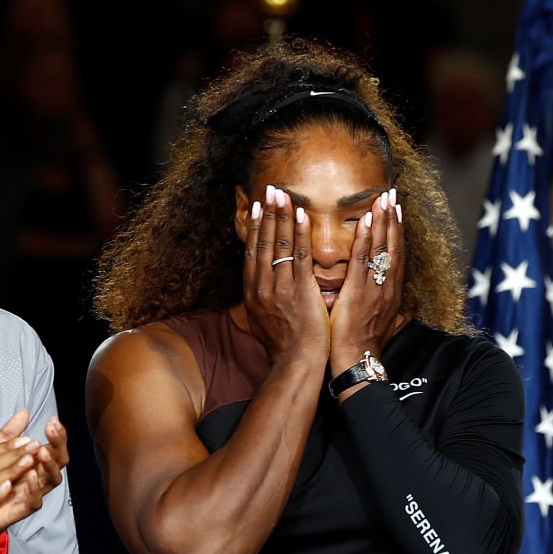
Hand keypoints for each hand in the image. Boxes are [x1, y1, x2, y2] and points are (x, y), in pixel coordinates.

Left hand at [0, 416, 70, 549]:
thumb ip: (9, 435)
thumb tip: (23, 412)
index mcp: (30, 466)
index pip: (52, 449)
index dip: (56, 436)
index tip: (53, 421)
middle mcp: (32, 481)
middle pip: (57, 463)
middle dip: (57, 447)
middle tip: (51, 432)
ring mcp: (25, 497)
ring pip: (49, 483)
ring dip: (48, 466)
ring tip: (41, 452)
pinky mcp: (14, 513)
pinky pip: (31, 504)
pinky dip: (33, 490)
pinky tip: (29, 476)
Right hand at [241, 184, 329, 364]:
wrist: (295, 362)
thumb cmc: (284, 345)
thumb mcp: (262, 321)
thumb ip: (261, 300)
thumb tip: (258, 288)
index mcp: (252, 293)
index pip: (251, 253)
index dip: (254, 228)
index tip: (256, 208)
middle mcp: (261, 287)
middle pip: (262, 243)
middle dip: (266, 215)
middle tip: (269, 191)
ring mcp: (279, 287)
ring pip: (279, 245)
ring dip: (280, 217)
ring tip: (282, 194)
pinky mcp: (299, 290)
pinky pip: (298, 256)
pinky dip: (299, 234)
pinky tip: (301, 216)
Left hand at [329, 188, 405, 374]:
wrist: (357, 359)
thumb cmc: (363, 343)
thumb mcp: (379, 321)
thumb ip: (384, 306)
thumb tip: (396, 306)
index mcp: (391, 292)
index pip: (396, 255)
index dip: (397, 231)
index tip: (396, 210)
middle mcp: (388, 286)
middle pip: (394, 246)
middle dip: (393, 219)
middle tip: (392, 194)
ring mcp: (376, 287)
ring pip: (382, 248)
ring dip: (383, 221)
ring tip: (384, 198)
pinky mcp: (360, 291)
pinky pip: (364, 260)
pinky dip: (368, 239)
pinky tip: (368, 221)